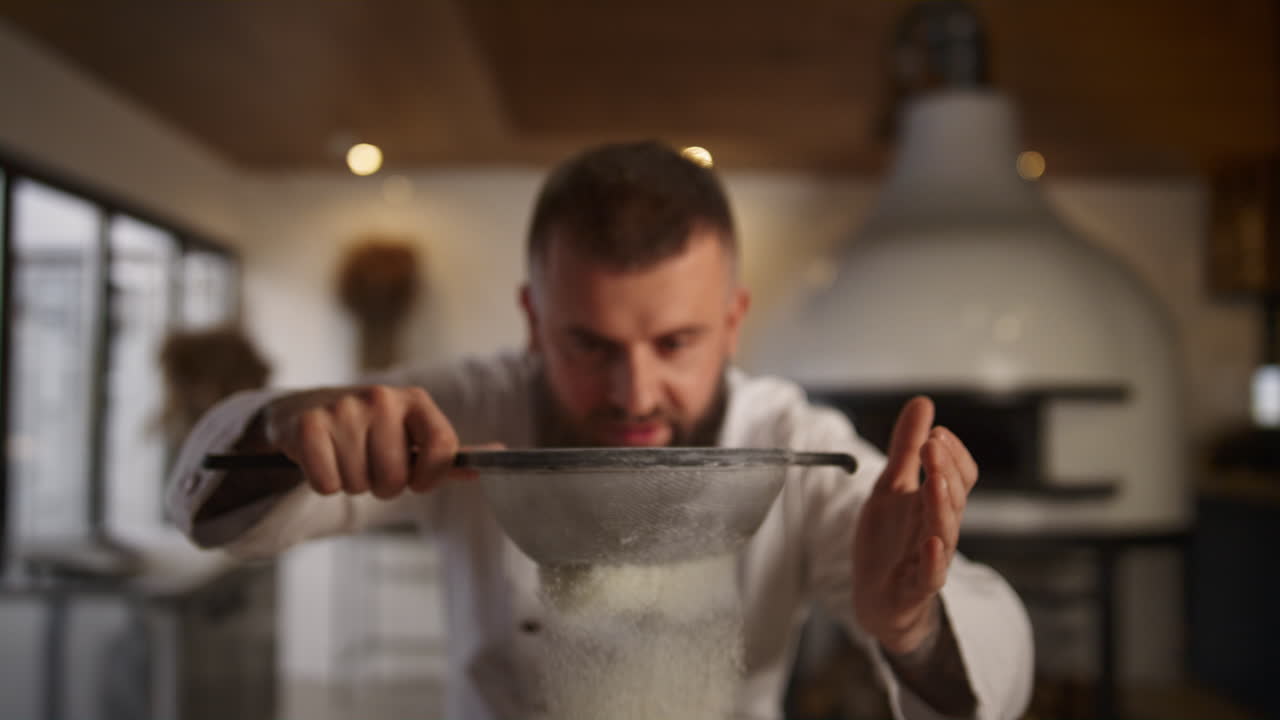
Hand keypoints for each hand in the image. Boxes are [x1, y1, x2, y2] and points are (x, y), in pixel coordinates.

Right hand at [264, 385, 463, 498]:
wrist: (307, 410)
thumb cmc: (371, 432)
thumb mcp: (412, 434)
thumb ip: (450, 453)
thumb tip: (501, 455)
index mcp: (416, 400)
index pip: (443, 447)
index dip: (430, 477)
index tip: (417, 480)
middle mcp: (382, 397)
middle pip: (396, 478)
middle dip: (383, 485)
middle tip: (370, 465)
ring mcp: (344, 408)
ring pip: (359, 485)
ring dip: (352, 483)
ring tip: (346, 457)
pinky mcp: (308, 425)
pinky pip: (327, 485)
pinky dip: (325, 483)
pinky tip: (323, 459)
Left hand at [852, 396, 978, 654]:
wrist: (877, 597)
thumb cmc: (890, 540)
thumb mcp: (891, 486)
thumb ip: (906, 448)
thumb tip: (924, 402)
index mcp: (936, 503)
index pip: (960, 475)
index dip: (952, 454)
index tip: (936, 431)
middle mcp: (938, 528)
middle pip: (954, 497)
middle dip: (945, 470)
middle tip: (932, 443)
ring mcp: (929, 558)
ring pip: (945, 531)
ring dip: (942, 506)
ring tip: (935, 482)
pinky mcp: (915, 587)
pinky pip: (931, 575)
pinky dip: (934, 560)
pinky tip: (931, 543)